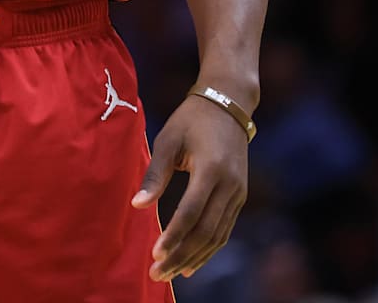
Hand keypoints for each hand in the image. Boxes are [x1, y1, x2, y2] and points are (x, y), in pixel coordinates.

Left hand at [132, 93, 250, 281]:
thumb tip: (137, 206)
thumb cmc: (191, 120)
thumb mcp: (168, 140)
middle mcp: (230, 185)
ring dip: (194, 257)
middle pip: (206, 231)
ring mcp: (238, 192)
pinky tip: (192, 263)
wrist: (229, 104)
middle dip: (181, 255)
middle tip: (158, 274)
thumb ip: (155, 175)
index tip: (155, 255)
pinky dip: (208, 249)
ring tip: (171, 274)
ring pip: (218, 236)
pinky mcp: (240, 196)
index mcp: (211, 169)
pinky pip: (225, 230)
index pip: (191, 212)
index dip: (174, 236)